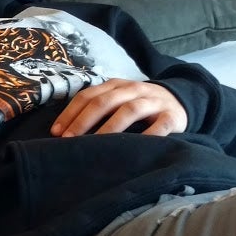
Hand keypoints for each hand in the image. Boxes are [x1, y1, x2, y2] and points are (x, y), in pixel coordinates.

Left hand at [50, 79, 186, 136]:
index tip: (56, 132)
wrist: (179, 100)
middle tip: (70, 140)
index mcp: (116, 86)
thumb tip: (65, 131)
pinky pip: (160, 126)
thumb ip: (98, 109)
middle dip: (84, 121)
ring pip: (129, 110)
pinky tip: (135, 149)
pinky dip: (148, 136)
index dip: (71, 113)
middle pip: (105, 101)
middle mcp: (133, 90)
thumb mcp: (118, 100)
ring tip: (96, 145)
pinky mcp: (172, 116)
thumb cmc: (139, 106)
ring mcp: (153, 102)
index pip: (88, 95)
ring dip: (110, 128)